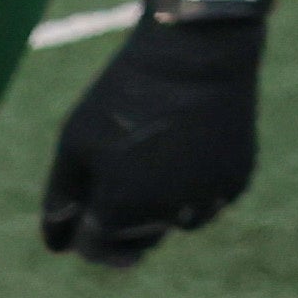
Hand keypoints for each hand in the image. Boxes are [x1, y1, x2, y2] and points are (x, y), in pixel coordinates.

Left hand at [39, 11, 265, 266]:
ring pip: (177, 221)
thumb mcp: (76, 139)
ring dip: (163, 203)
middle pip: (137, 240)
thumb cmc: (128, 93)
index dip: (81, 228)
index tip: (85, 202)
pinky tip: (192, 142)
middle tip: (123, 171)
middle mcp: (167, 215)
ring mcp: (209, 199)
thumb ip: (63, 196)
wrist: (200, 50)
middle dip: (123, 218)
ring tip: (160, 150)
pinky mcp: (239, 179)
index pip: (93, 247)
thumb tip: (59, 244)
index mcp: (120, 209)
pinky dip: (197, 183)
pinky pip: (209, 198)